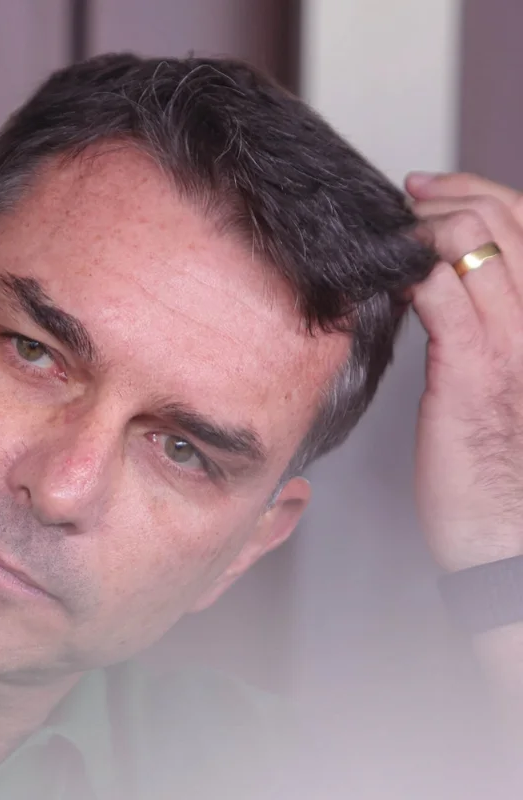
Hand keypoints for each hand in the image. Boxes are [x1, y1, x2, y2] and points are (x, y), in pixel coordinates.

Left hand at [406, 172, 522, 572]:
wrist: (508, 531)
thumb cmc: (497, 461)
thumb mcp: (503, 375)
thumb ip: (485, 323)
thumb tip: (439, 282)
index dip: (474, 191)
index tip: (429, 191)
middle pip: (502, 215)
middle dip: (443, 194)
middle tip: (402, 199)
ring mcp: (513, 337)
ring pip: (473, 237)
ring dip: (420, 226)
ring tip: (390, 238)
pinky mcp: (473, 365)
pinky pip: (439, 289)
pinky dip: (405, 270)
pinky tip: (383, 279)